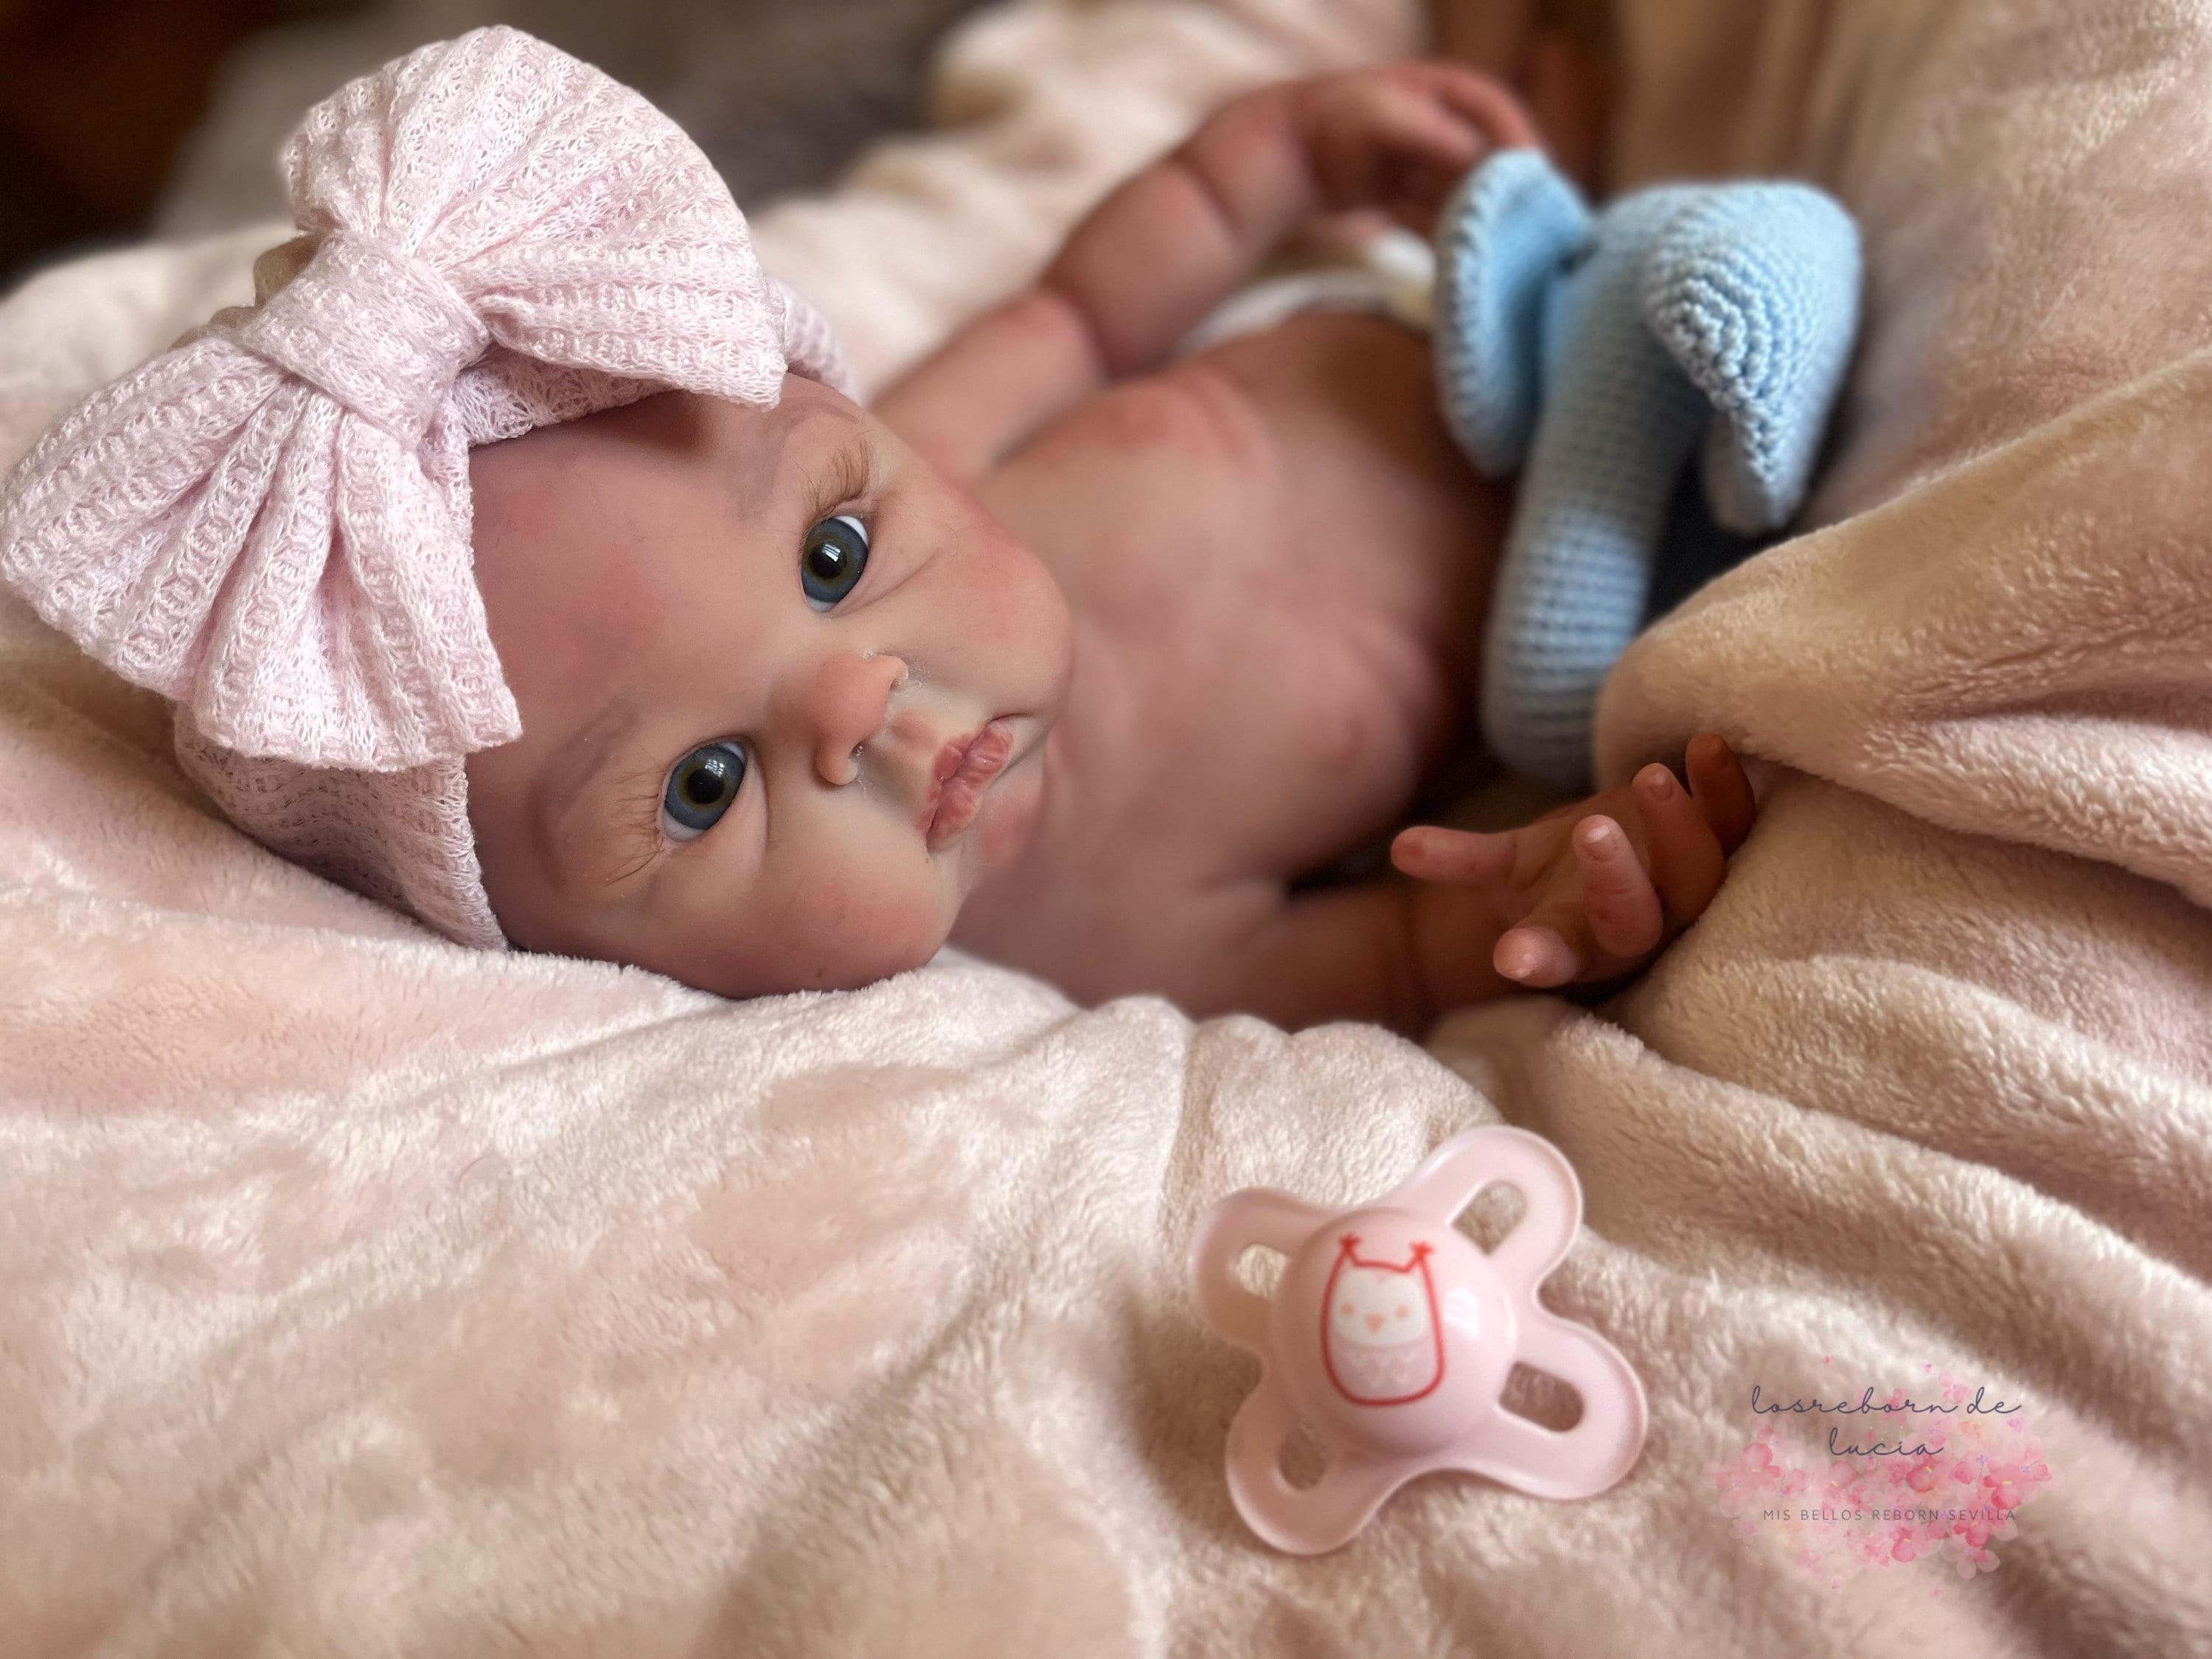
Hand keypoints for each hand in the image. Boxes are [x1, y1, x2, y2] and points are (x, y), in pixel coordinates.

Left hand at [1289, 62, 1539, 235]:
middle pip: (1484, 157)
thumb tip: (1486, 164)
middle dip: (1502, 190)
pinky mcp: (1402, 194)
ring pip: (1460, 192)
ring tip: (1491, 250)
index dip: (1516, 140)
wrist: (1286, 151)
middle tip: (1521, 226)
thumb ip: (1438, 137)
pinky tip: (1454, 262)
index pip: (1495, 110)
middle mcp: (1436, 126)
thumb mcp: (1388, 117)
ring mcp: (1419, 162)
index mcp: (1441, 91)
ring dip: (1474, 219)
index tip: (1532, 177)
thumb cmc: (1335, 120)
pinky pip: (1434, 216)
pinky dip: (1445, 237)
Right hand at [1391, 733, 1756, 993]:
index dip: (1537, 958)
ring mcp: (1684, 890)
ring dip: (1679, 828)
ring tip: (1652, 777)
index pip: (1554, 958)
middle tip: (1592, 832)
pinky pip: (1734, 825)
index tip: (1510, 958)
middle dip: (1615, 880)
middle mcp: (1637, 928)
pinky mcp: (1721, 847)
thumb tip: (1402, 847)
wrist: (1630, 866)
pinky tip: (1709, 745)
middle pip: (1635, 921)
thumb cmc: (1560, 874)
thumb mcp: (1507, 872)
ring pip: (1695, 875)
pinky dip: (1724, 788)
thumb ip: (1460, 859)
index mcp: (1574, 942)